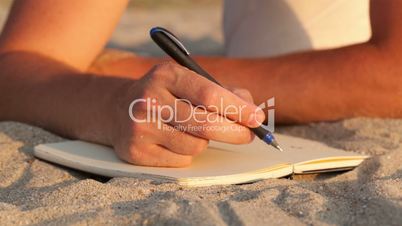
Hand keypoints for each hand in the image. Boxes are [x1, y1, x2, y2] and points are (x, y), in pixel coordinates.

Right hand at [111, 63, 264, 166]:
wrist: (118, 109)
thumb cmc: (166, 95)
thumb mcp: (188, 82)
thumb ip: (223, 92)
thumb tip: (254, 113)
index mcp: (166, 75)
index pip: (210, 94)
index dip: (238, 109)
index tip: (257, 118)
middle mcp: (149, 99)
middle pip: (205, 124)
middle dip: (235, 132)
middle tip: (248, 135)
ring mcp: (140, 127)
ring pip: (196, 146)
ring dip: (204, 142)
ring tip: (191, 131)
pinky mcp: (136, 151)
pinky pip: (181, 160)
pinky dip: (186, 154)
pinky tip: (173, 142)